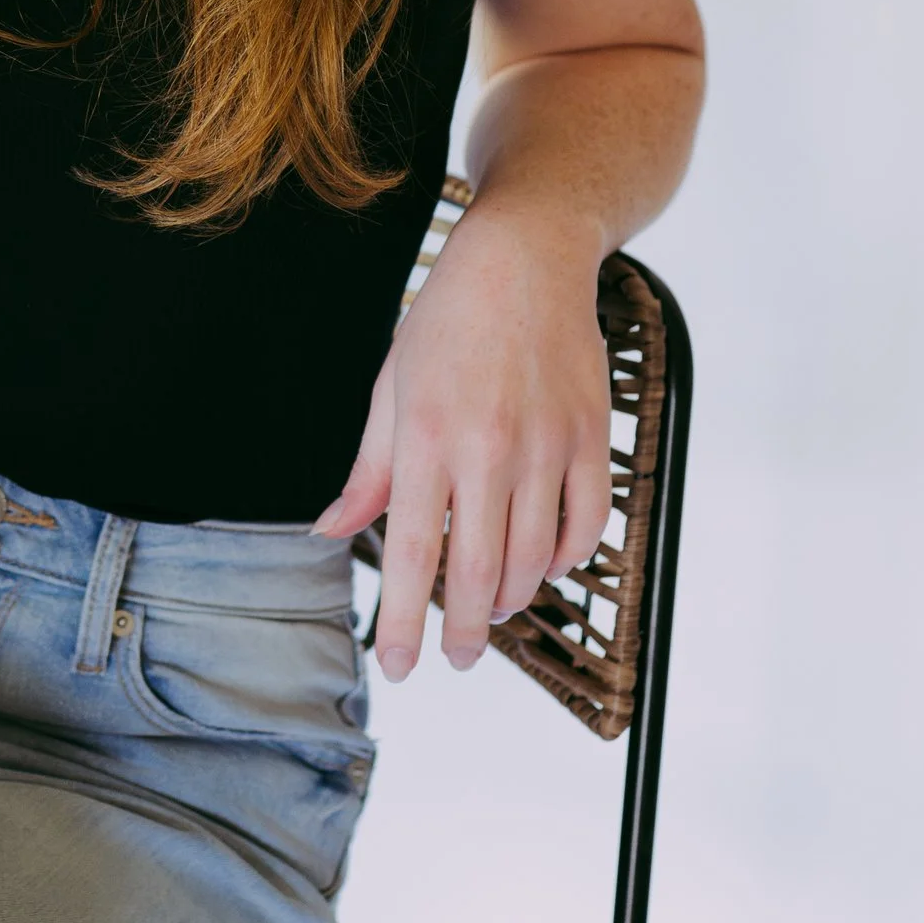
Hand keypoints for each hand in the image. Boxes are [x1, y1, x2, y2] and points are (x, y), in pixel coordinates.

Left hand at [316, 198, 610, 680]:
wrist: (526, 257)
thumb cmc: (448, 320)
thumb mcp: (390, 388)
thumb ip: (368, 471)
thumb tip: (332, 531)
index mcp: (425, 436)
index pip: (410, 553)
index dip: (404, 620)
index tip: (399, 665)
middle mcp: (488, 447)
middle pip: (480, 573)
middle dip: (465, 632)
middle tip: (457, 658)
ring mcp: (547, 444)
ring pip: (535, 559)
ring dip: (513, 599)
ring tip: (494, 607)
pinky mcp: (591, 436)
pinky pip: (586, 526)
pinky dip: (565, 560)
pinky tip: (543, 564)